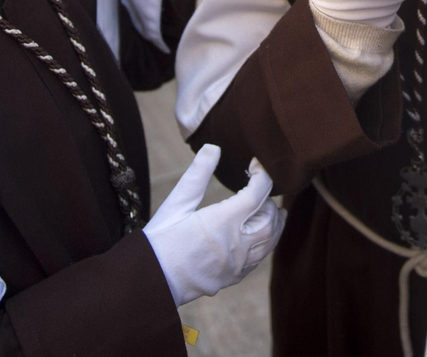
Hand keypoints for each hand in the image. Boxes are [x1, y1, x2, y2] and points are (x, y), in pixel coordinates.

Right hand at [144, 144, 285, 304]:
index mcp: (224, 221)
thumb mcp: (177, 203)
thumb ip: (197, 174)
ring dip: (275, 225)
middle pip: (270, 220)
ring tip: (276, 213)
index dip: (262, 175)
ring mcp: (236, 264)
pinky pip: (257, 261)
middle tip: (261, 192)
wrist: (150, 280)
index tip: (256, 166)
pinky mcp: (231, 278)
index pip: (258, 193)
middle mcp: (236, 244)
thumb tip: (213, 147)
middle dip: (270, 203)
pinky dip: (264, 245)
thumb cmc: (160, 240)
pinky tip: (259, 240)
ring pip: (269, 243)